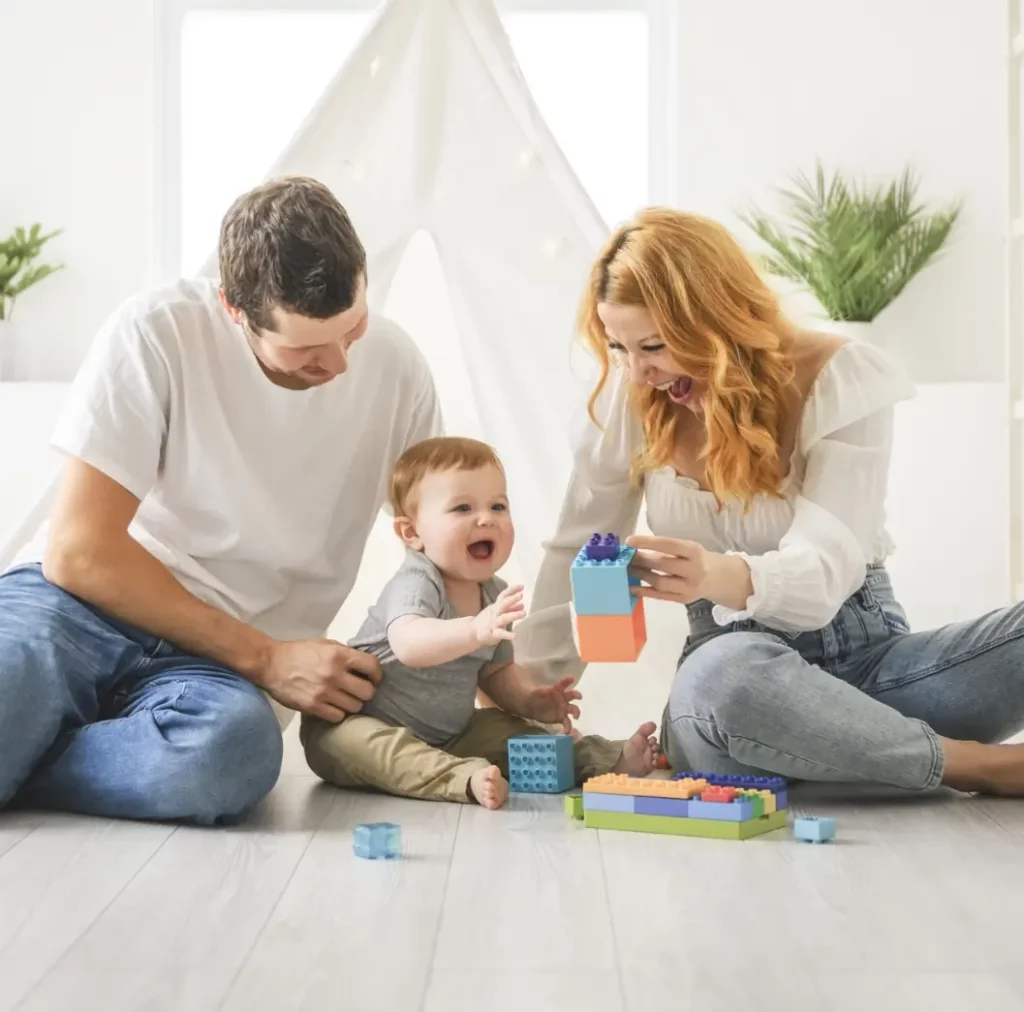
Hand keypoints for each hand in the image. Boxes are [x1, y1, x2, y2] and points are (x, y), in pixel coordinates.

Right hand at [259, 639, 381, 721]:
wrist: (270, 664)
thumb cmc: (300, 652)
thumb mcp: (326, 644)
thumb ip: (346, 653)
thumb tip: (365, 665)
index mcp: (339, 655)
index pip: (372, 666)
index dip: (377, 675)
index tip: (373, 679)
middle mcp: (334, 674)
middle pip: (367, 692)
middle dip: (366, 692)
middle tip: (358, 691)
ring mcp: (324, 692)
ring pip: (355, 707)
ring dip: (352, 704)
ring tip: (344, 699)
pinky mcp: (313, 706)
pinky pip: (338, 716)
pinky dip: (338, 713)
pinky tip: (332, 706)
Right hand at [472, 584, 525, 646]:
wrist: (472, 632)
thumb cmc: (488, 620)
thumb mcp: (498, 612)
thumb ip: (510, 609)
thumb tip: (522, 604)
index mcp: (496, 607)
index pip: (503, 596)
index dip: (512, 590)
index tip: (522, 586)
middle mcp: (495, 613)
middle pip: (503, 605)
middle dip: (512, 599)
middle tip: (521, 595)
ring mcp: (493, 623)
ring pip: (504, 618)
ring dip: (513, 615)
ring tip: (524, 613)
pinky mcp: (492, 634)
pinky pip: (500, 634)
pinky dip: (507, 635)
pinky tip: (514, 636)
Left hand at [523, 676, 581, 732]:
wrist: (533, 708)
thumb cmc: (535, 697)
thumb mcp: (536, 693)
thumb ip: (541, 692)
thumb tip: (544, 691)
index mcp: (557, 690)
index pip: (563, 684)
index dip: (567, 681)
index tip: (572, 678)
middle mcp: (563, 698)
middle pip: (572, 695)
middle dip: (577, 695)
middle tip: (579, 697)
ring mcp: (563, 708)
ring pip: (573, 709)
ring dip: (576, 712)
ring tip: (576, 717)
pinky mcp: (561, 718)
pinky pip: (567, 722)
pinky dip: (568, 727)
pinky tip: (567, 732)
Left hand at [626, 536, 752, 608]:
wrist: (717, 577)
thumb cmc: (696, 558)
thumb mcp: (687, 548)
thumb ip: (666, 549)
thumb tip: (635, 549)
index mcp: (694, 551)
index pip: (668, 544)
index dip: (647, 542)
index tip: (629, 541)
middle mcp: (694, 569)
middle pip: (662, 565)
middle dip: (641, 560)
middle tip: (626, 558)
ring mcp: (690, 587)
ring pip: (660, 582)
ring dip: (640, 575)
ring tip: (628, 570)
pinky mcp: (684, 599)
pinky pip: (661, 596)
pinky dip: (644, 592)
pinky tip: (632, 587)